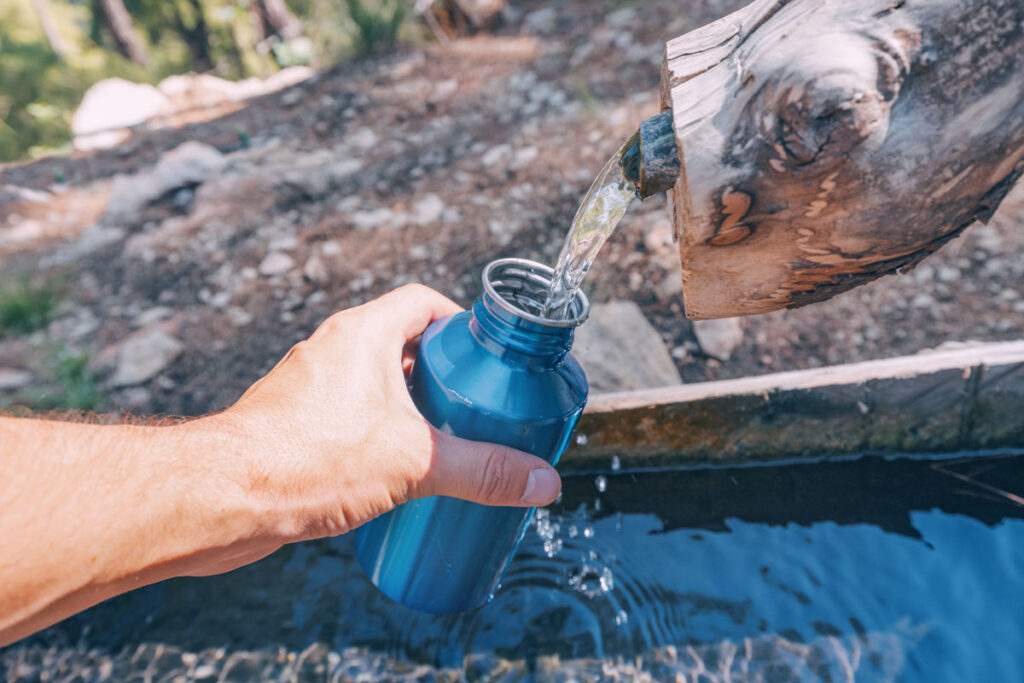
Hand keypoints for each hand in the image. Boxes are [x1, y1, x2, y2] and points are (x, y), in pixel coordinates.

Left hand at [220, 284, 561, 546]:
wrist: (221, 498)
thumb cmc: (306, 460)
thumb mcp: (414, 463)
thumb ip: (484, 470)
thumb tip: (542, 481)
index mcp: (362, 334)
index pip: (422, 301)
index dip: (460, 322)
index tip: (487, 355)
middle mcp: (332, 350)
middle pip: (402, 343)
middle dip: (442, 374)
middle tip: (476, 407)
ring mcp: (308, 386)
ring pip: (372, 383)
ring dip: (408, 407)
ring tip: (442, 443)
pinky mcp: (292, 423)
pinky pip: (346, 414)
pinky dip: (375, 432)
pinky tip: (393, 472)